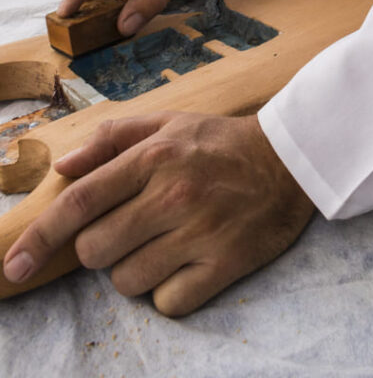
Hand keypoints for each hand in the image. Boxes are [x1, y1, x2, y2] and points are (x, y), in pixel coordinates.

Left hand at [2, 112, 313, 314]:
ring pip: (128, 281)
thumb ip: (113, 137)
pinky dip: (171, 292)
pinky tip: (189, 264)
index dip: (41, 237)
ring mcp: (200, 230)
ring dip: (136, 271)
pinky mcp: (226, 262)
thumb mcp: (170, 122)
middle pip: (97, 250)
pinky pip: (170, 302)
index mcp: (155, 155)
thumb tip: (63, 167)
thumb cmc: (222, 142)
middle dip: (101, 249)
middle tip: (131, 230)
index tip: (14, 266)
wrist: (293, 159)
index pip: (81, 202)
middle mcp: (174, 193)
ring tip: (164, 245)